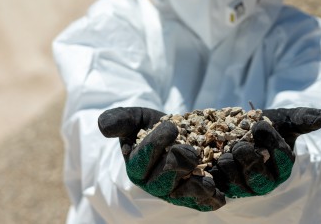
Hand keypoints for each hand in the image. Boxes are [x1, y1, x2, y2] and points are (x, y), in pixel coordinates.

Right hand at [98, 107, 225, 210]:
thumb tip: (102, 127)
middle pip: (162, 180)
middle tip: (193, 150)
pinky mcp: (192, 196)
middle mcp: (152, 183)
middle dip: (178, 163)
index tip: (171, 126)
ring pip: (181, 194)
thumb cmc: (152, 126)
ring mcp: (173, 191)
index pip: (141, 160)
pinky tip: (218, 196)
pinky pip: (199, 203)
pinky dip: (209, 201)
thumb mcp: (136, 118)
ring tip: (208, 180)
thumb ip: (119, 120)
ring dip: (195, 188)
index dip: (155, 144)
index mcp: (135, 166)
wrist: (178, 132)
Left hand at [212, 107, 320, 197]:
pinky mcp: (222, 185)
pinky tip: (207, 160)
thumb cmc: (266, 124)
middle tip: (240, 145)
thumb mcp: (283, 118)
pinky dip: (212, 175)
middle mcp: (264, 181)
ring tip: (225, 153)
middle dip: (250, 164)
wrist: (237, 128)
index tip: (260, 126)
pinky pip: (216, 185)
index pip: (282, 161)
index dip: (272, 146)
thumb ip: (301, 118)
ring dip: (231, 171)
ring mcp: (242, 186)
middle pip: (260, 181)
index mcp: (282, 167)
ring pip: (237, 187)